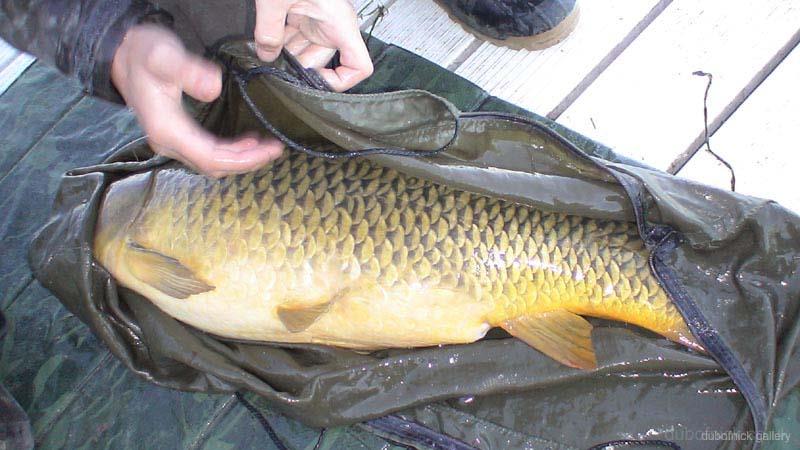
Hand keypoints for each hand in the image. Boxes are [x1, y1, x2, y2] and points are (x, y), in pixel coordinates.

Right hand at [111, 24, 282, 177]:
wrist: (123, 53)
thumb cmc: (144, 53)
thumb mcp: (164, 56)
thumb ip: (188, 70)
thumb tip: (214, 88)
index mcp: (167, 130)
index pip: (212, 158)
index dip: (244, 159)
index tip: (270, 149)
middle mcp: (168, 143)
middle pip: (214, 166)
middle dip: (247, 161)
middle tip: (276, 148)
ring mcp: (172, 141)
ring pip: (212, 162)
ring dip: (241, 159)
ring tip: (267, 146)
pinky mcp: (177, 136)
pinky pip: (207, 153)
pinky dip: (230, 152)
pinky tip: (248, 142)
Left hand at [254, 0, 372, 90]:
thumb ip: (269, 31)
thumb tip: (266, 55)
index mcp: (339, 23)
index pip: (358, 66)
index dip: (340, 81)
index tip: (315, 83)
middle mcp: (332, 25)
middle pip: (321, 62)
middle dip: (297, 67)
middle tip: (272, 67)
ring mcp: (316, 19)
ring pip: (304, 51)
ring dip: (284, 54)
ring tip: (264, 51)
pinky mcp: (302, 13)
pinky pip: (294, 36)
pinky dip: (278, 41)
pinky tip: (262, 40)